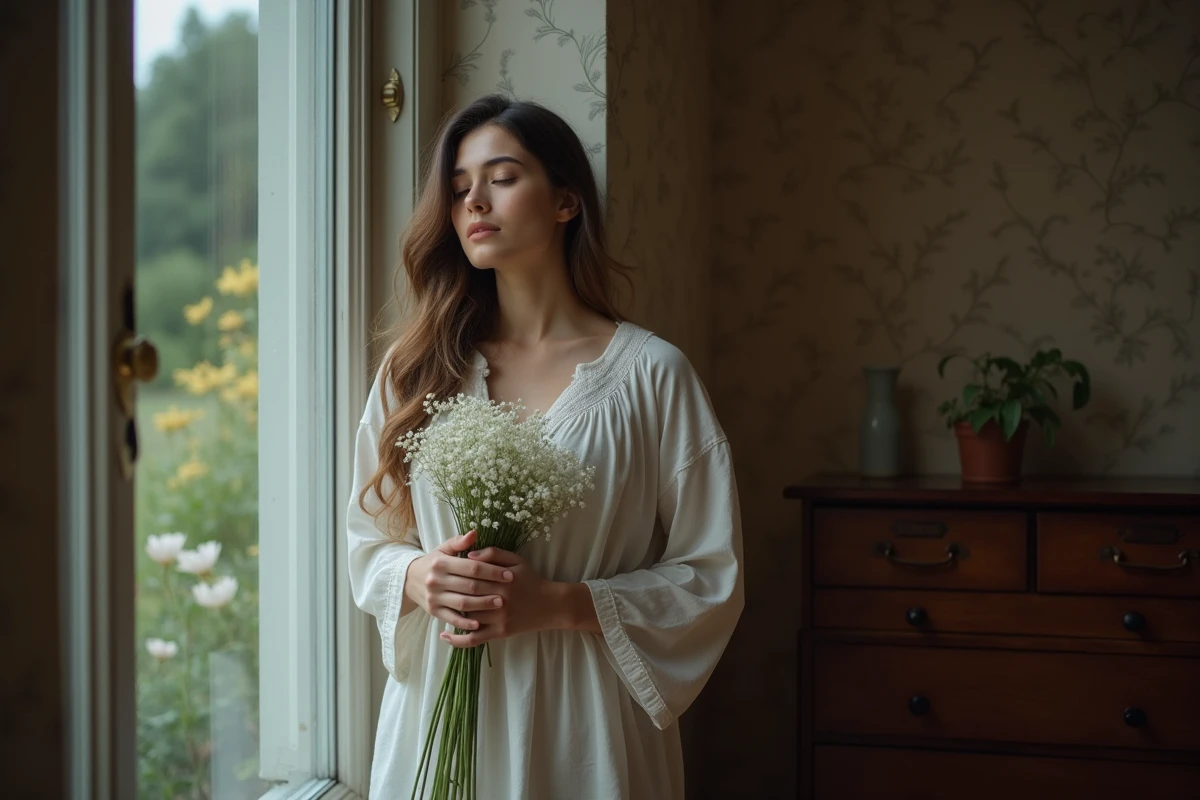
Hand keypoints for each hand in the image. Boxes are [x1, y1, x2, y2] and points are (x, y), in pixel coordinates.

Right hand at [405, 530, 513, 632]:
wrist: (409, 580)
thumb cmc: (434, 563)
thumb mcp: (443, 549)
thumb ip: (459, 542)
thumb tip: (474, 533)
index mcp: (441, 563)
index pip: (471, 567)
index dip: (492, 571)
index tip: (509, 574)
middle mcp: (436, 581)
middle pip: (469, 586)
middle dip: (491, 588)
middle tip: (509, 591)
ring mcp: (434, 597)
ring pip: (462, 603)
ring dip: (482, 605)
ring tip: (499, 603)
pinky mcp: (433, 611)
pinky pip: (451, 618)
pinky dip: (465, 622)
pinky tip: (479, 623)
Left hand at [439, 547, 557, 647]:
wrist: (551, 605)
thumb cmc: (532, 580)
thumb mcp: (517, 560)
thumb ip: (493, 553)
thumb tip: (469, 555)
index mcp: (501, 579)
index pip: (472, 574)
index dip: (456, 571)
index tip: (445, 570)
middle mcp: (499, 599)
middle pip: (467, 594)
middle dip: (450, 591)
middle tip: (437, 588)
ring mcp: (499, 618)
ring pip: (468, 616)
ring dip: (451, 612)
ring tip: (438, 606)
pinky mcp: (500, 632)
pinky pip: (474, 638)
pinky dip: (458, 639)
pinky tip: (445, 636)